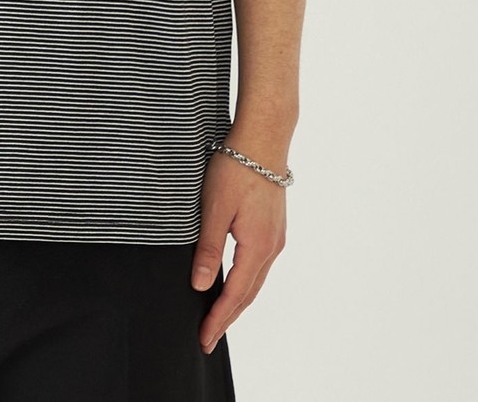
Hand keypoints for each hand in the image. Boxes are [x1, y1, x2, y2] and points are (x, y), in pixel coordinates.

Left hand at [190, 143, 287, 353]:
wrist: (263, 139)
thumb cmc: (236, 169)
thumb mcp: (215, 208)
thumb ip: (209, 248)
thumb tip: (202, 285)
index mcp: (257, 247)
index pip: (235, 294)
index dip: (218, 319)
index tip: (204, 338)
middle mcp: (272, 247)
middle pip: (249, 294)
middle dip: (228, 318)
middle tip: (208, 339)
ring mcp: (276, 237)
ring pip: (256, 281)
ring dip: (238, 302)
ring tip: (219, 318)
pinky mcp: (273, 227)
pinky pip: (259, 266)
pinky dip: (246, 282)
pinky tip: (235, 283)